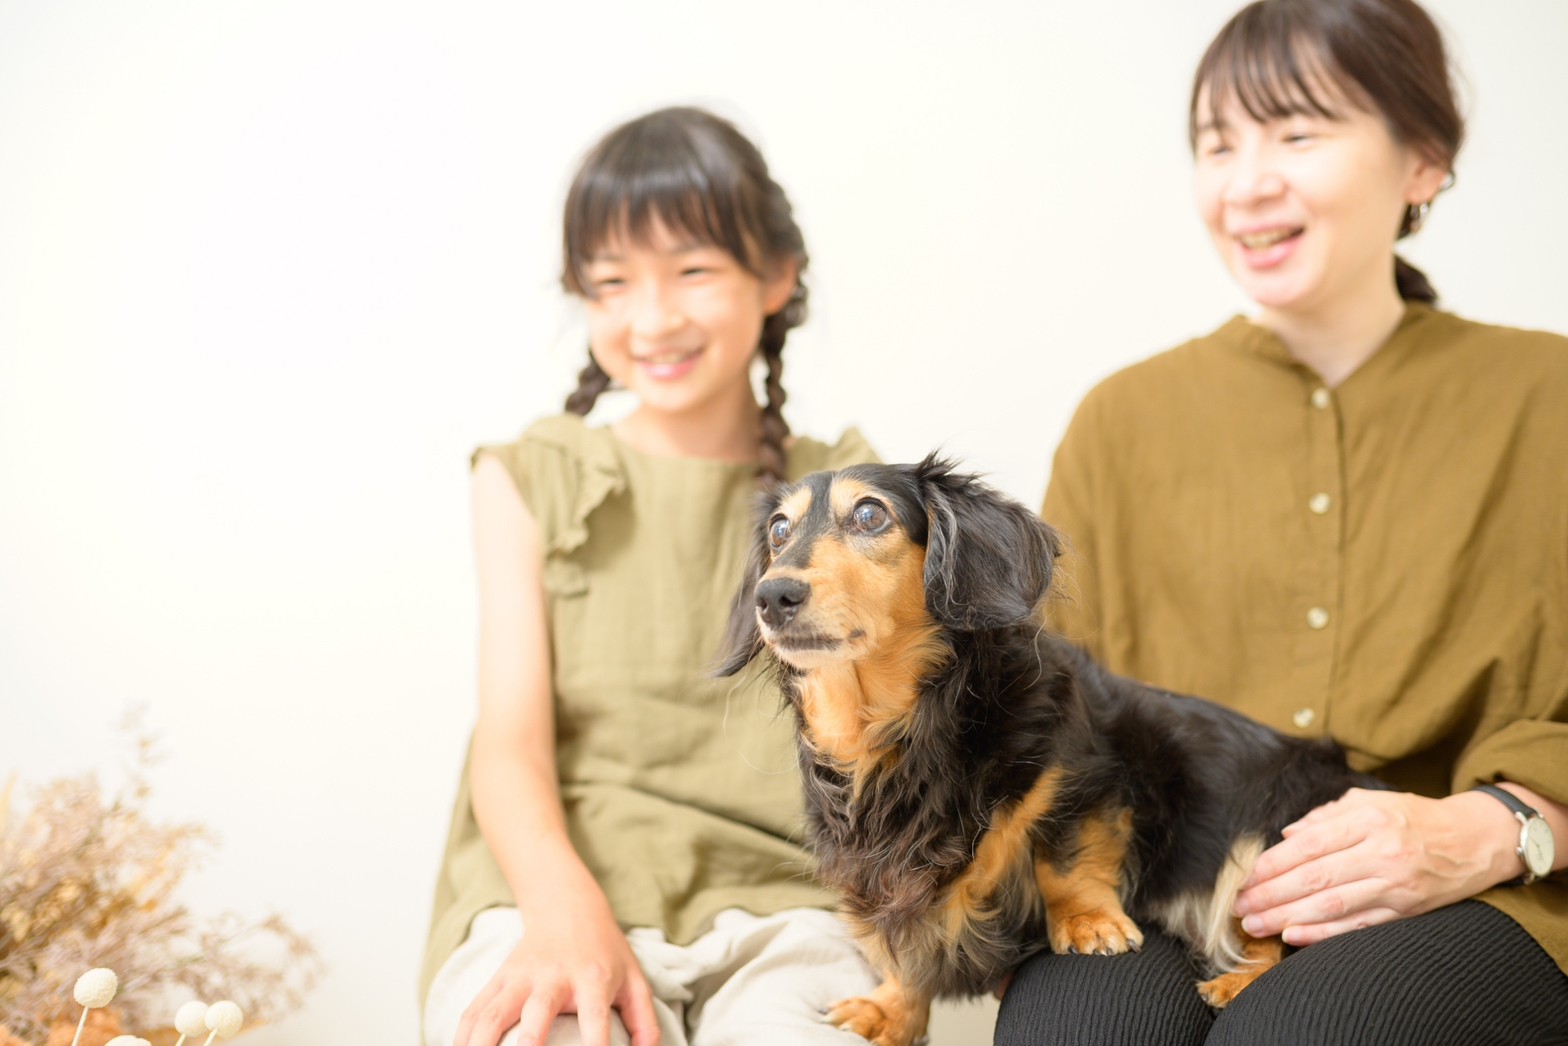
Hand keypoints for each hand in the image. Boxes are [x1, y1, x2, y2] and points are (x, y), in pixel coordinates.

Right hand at [454, 903, 659, 1045]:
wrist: (568, 905)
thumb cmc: (605, 951)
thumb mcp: (634, 980)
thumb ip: (644, 1023)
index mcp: (593, 980)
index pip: (595, 1020)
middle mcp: (553, 978)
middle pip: (536, 1015)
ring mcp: (520, 977)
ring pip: (492, 1015)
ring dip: (480, 1045)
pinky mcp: (497, 978)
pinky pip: (473, 1011)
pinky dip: (462, 1037)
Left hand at [1232, 787, 1520, 946]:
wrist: (1475, 840)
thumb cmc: (1414, 817)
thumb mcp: (1371, 802)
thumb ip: (1326, 816)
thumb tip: (1287, 836)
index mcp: (1368, 819)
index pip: (1309, 844)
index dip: (1273, 864)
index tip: (1245, 877)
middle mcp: (1381, 852)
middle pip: (1315, 878)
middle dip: (1271, 894)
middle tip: (1239, 907)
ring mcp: (1395, 884)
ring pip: (1332, 905)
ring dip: (1288, 918)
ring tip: (1256, 925)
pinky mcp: (1406, 910)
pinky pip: (1359, 925)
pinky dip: (1324, 933)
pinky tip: (1295, 936)